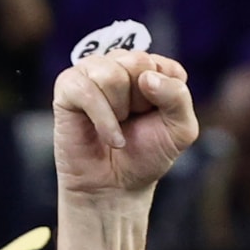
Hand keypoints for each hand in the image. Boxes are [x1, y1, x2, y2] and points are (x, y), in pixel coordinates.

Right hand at [51, 50, 198, 204]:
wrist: (116, 188)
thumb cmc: (146, 155)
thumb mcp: (180, 130)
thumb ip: (178, 96)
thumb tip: (147, 77)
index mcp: (150, 67)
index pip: (165, 66)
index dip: (164, 99)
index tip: (154, 118)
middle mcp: (120, 62)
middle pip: (137, 62)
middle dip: (140, 100)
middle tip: (132, 121)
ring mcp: (92, 71)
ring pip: (111, 74)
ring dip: (119, 110)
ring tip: (117, 125)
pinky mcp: (68, 86)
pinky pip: (86, 90)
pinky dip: (103, 119)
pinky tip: (109, 137)